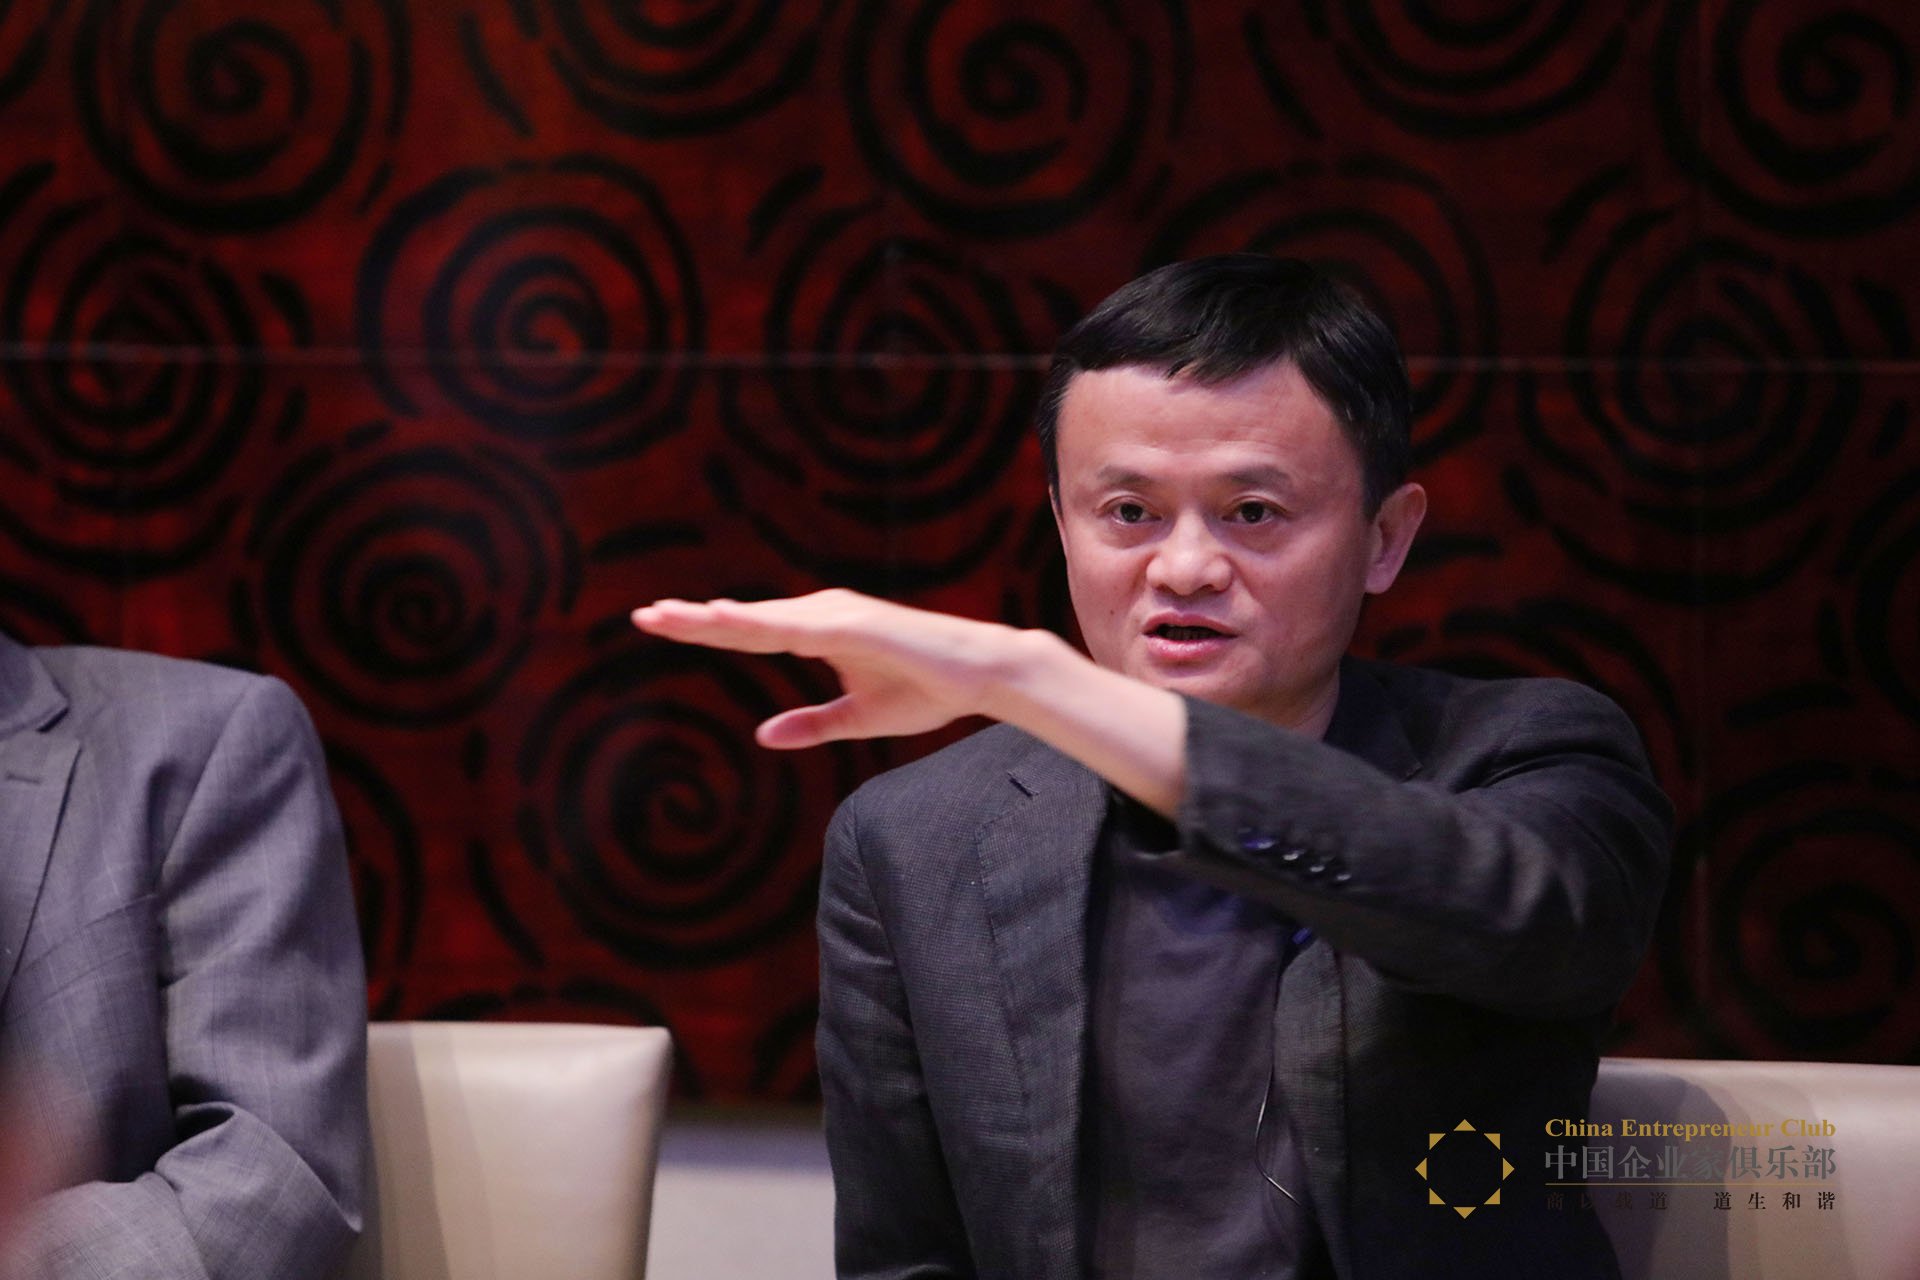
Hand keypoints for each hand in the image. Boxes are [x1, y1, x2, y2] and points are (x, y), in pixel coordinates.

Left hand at [632, 589, 1032, 748]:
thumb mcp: (857, 719)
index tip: (658, 624)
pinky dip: (759, 622)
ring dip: (714, 618)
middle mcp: (823, 615)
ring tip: (667, 617)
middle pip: (745, 619)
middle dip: (693, 619)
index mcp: (821, 632)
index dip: (704, 629)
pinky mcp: (855, 625)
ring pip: (761, 618)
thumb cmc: (927, 690)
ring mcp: (837, 616)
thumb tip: (763, 735)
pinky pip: (796, 626)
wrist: (983, 676)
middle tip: (642, 616)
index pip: (750, 632)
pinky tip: (725, 619)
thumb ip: (810, 725)